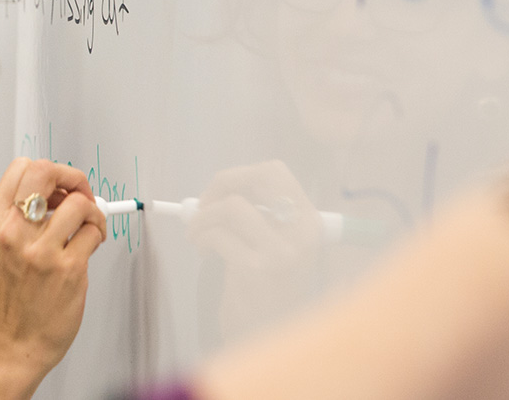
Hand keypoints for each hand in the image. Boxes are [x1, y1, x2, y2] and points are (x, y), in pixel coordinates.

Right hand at [0, 158, 107, 377]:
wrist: (14, 341)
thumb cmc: (11, 298)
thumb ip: (20, 216)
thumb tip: (57, 192)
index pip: (22, 168)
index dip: (49, 171)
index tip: (60, 186)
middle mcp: (13, 232)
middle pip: (48, 172)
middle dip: (72, 178)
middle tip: (79, 194)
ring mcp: (40, 251)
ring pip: (79, 203)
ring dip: (92, 211)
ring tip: (88, 226)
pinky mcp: (66, 268)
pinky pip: (93, 232)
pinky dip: (98, 234)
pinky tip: (90, 245)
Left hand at [188, 161, 322, 339]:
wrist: (268, 336)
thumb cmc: (267, 290)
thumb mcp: (276, 248)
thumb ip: (257, 217)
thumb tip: (214, 190)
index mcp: (310, 224)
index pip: (275, 172)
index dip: (240, 175)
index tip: (220, 191)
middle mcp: (302, 234)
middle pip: (257, 177)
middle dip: (220, 185)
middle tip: (202, 205)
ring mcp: (282, 252)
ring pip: (231, 206)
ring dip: (203, 218)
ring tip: (198, 236)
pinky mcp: (257, 270)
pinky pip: (217, 236)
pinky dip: (201, 239)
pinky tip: (204, 253)